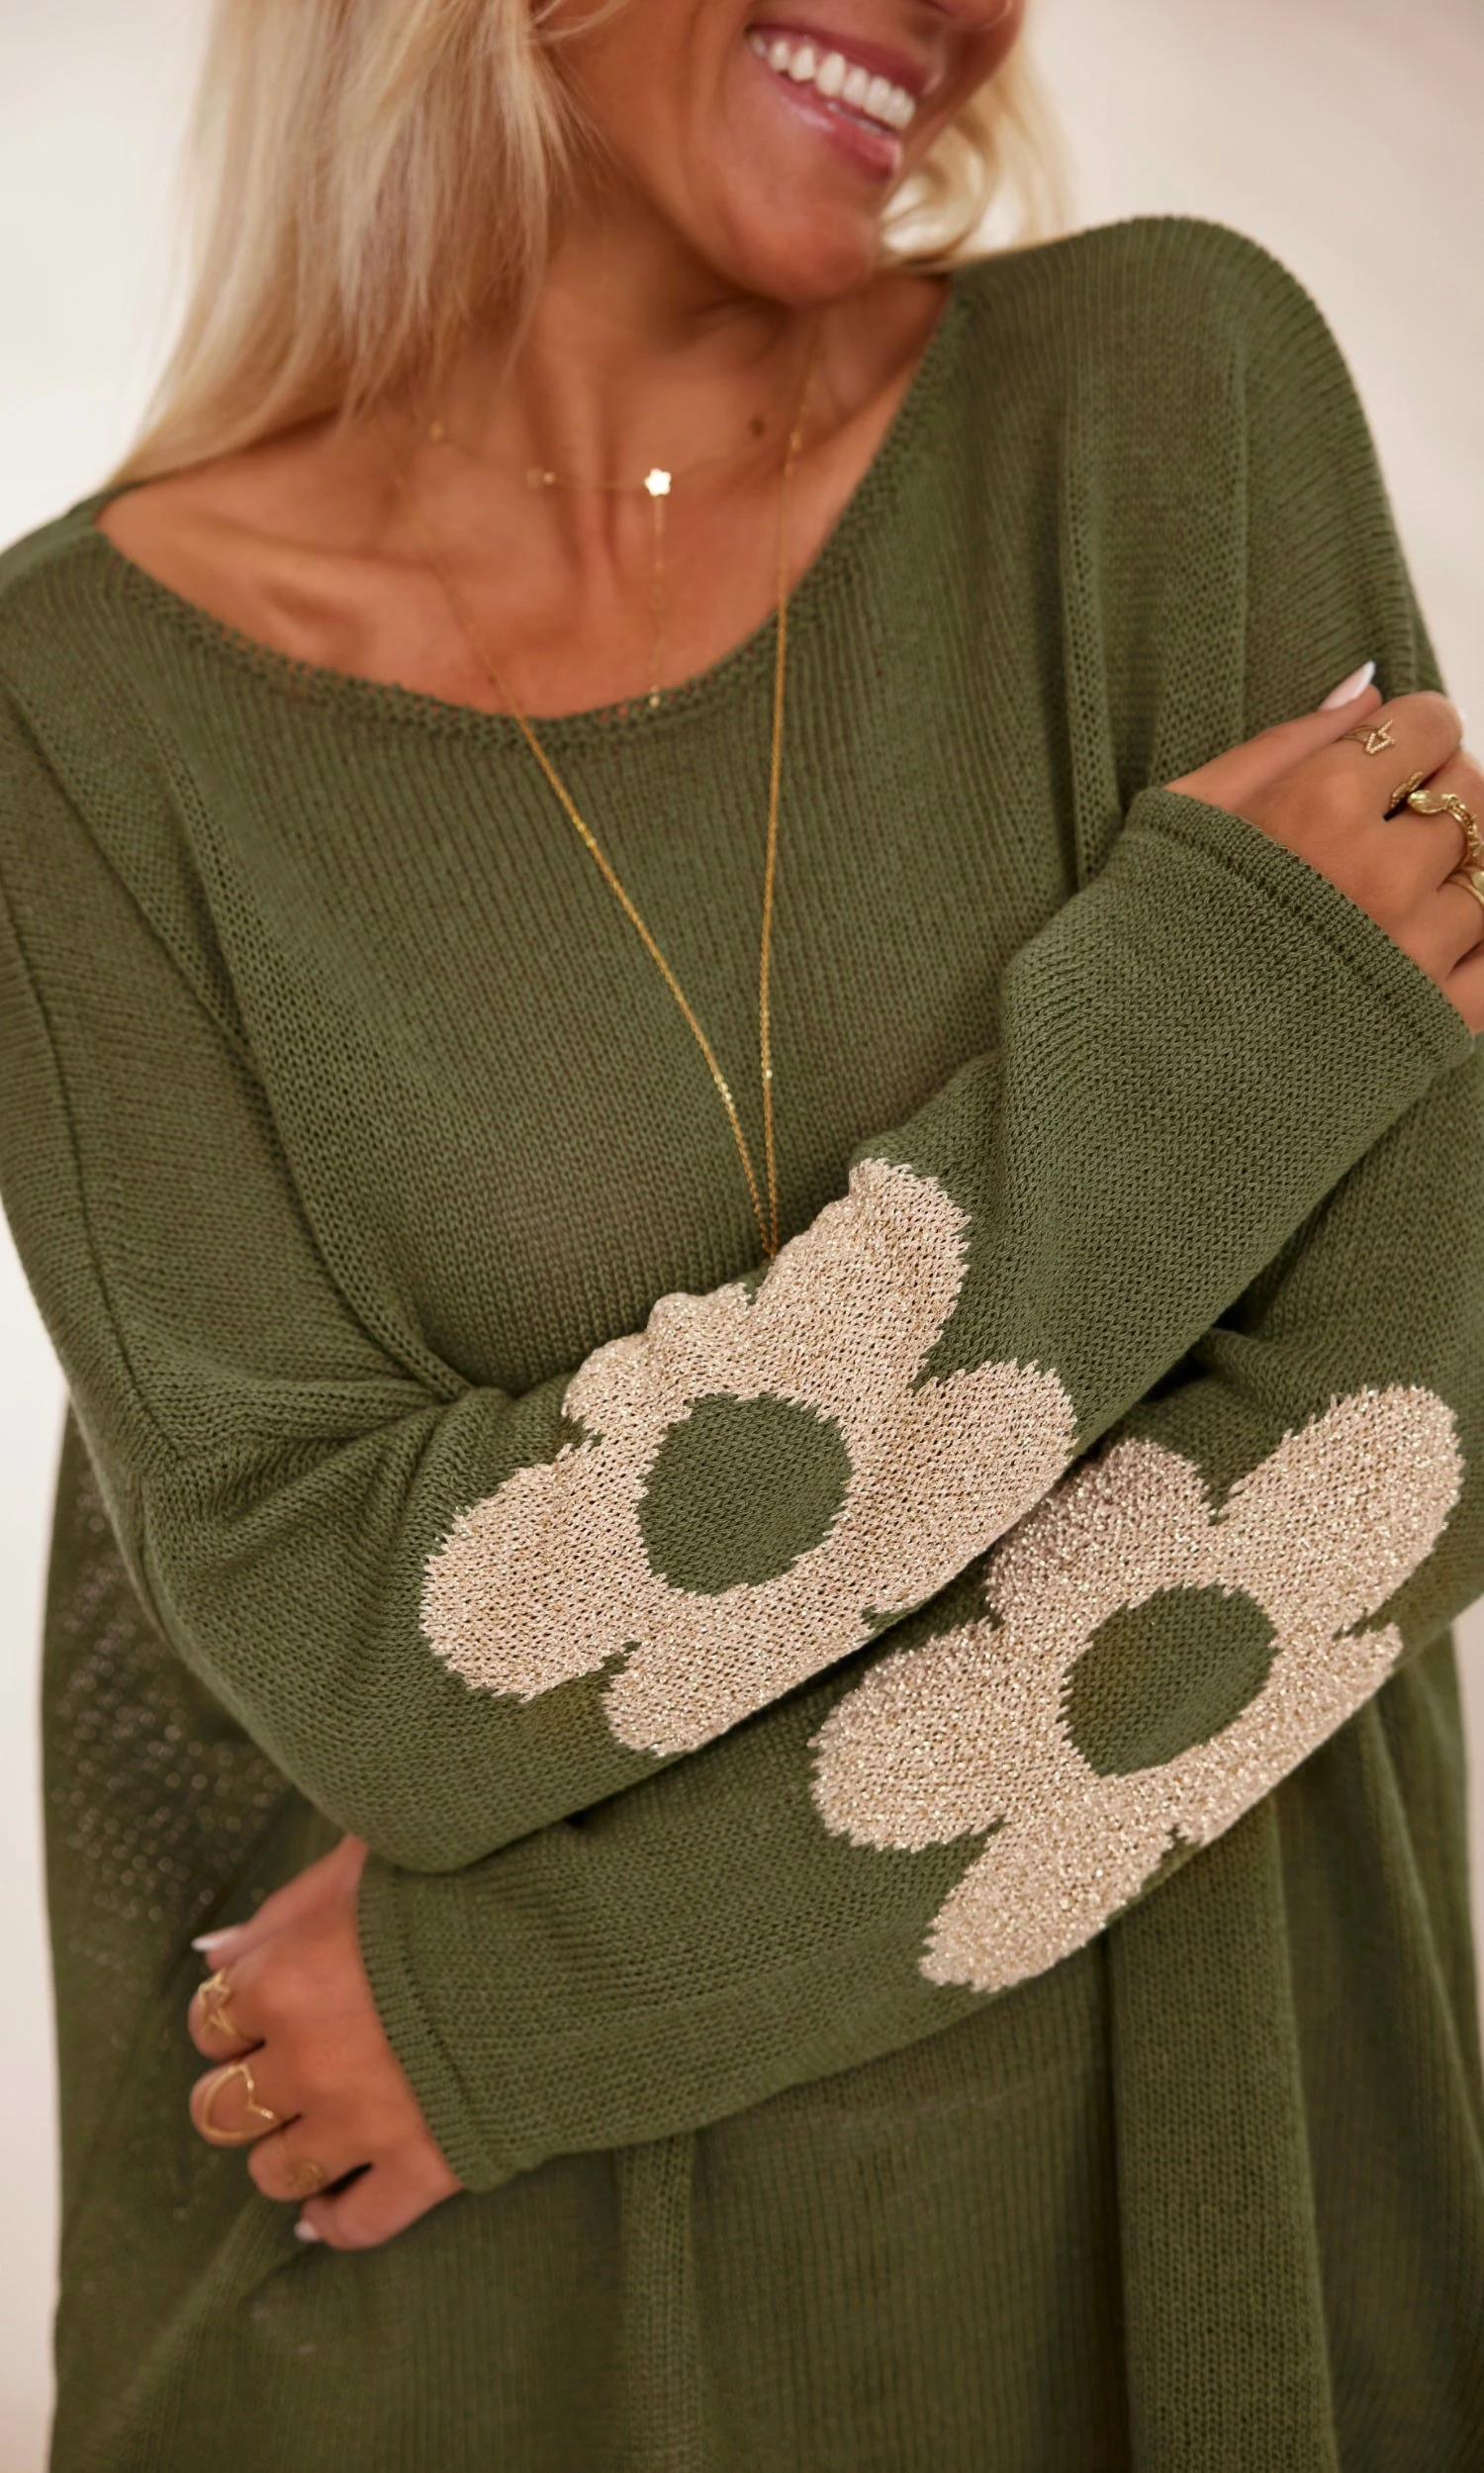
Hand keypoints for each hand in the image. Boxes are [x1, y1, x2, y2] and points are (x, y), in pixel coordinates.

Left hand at [186, 1835, 461, 2249]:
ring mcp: (366, 2124)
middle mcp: (310, 2063)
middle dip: (241, 2089)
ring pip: (273, 2172)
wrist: (575, 1937)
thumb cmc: (467, 1879)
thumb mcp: (368, 1862)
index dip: (234, 2013)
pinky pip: (355, 2224)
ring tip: (313, 2122)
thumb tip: (212, 1952)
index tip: (266, 2003)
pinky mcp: (427, 2166)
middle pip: (218, 2110)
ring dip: (283, 2150)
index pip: (208, 2021)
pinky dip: (335, 2220)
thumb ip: (285, 1910)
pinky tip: (332, 2200)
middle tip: (280, 2067)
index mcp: (287, 1981)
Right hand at [1168, 677, 1483, 1030]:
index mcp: (1318, 807)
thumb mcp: (1193, 811)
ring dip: (1459, 870)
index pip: (1427, 725)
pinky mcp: (1429, 1019)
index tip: (1400, 751)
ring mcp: (1411, 950)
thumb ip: (1288, 742)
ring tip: (1408, 887)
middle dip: (1443, 791)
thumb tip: (1369, 690)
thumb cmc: (1154, 928)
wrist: (1136, 1059)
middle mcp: (1377, 873)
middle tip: (1401, 818)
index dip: (1417, 730)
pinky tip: (1442, 935)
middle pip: (1470, 792)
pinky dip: (1482, 940)